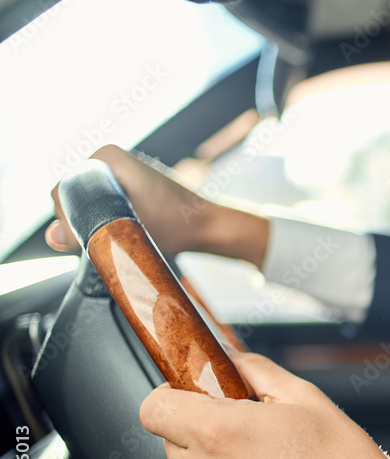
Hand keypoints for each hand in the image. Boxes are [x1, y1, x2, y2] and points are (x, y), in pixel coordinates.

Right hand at [48, 145, 268, 267]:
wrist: (207, 226)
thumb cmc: (177, 226)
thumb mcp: (125, 232)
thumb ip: (85, 234)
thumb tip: (52, 237)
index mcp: (105, 157)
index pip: (62, 192)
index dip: (67, 221)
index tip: (86, 239)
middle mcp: (107, 159)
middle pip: (71, 198)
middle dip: (80, 224)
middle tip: (102, 241)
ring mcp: (116, 171)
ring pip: (84, 205)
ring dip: (91, 225)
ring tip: (114, 237)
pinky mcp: (124, 186)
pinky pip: (98, 205)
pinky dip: (101, 222)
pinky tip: (117, 234)